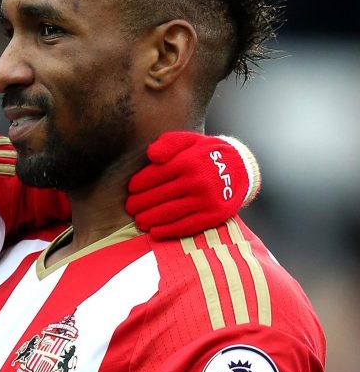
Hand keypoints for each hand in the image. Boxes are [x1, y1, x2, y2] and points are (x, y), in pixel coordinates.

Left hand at [126, 131, 260, 238]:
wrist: (241, 168)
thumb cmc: (206, 153)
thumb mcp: (188, 139)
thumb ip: (167, 143)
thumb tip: (151, 155)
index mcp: (187, 161)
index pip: (154, 176)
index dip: (138, 185)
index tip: (131, 190)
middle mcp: (196, 181)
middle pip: (158, 196)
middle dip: (139, 203)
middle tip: (130, 208)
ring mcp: (205, 200)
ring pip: (169, 213)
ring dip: (149, 219)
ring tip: (139, 220)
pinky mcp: (213, 215)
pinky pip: (186, 226)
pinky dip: (168, 231)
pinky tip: (155, 232)